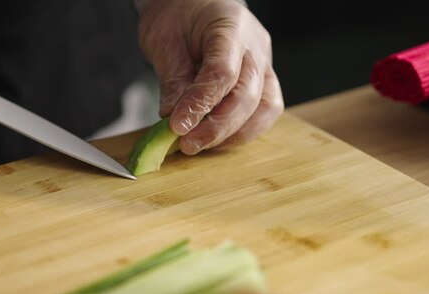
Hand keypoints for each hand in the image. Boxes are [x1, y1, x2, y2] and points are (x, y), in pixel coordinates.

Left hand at [137, 0, 283, 154]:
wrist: (193, 4)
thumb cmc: (178, 16)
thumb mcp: (163, 39)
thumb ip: (173, 78)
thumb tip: (174, 117)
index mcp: (230, 26)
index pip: (223, 72)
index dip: (201, 104)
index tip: (178, 126)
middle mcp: (256, 46)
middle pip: (247, 95)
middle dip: (217, 127)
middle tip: (187, 143)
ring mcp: (265, 64)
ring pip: (265, 108)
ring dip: (234, 134)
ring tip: (201, 144)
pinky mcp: (266, 81)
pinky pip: (265, 111)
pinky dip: (243, 131)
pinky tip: (218, 139)